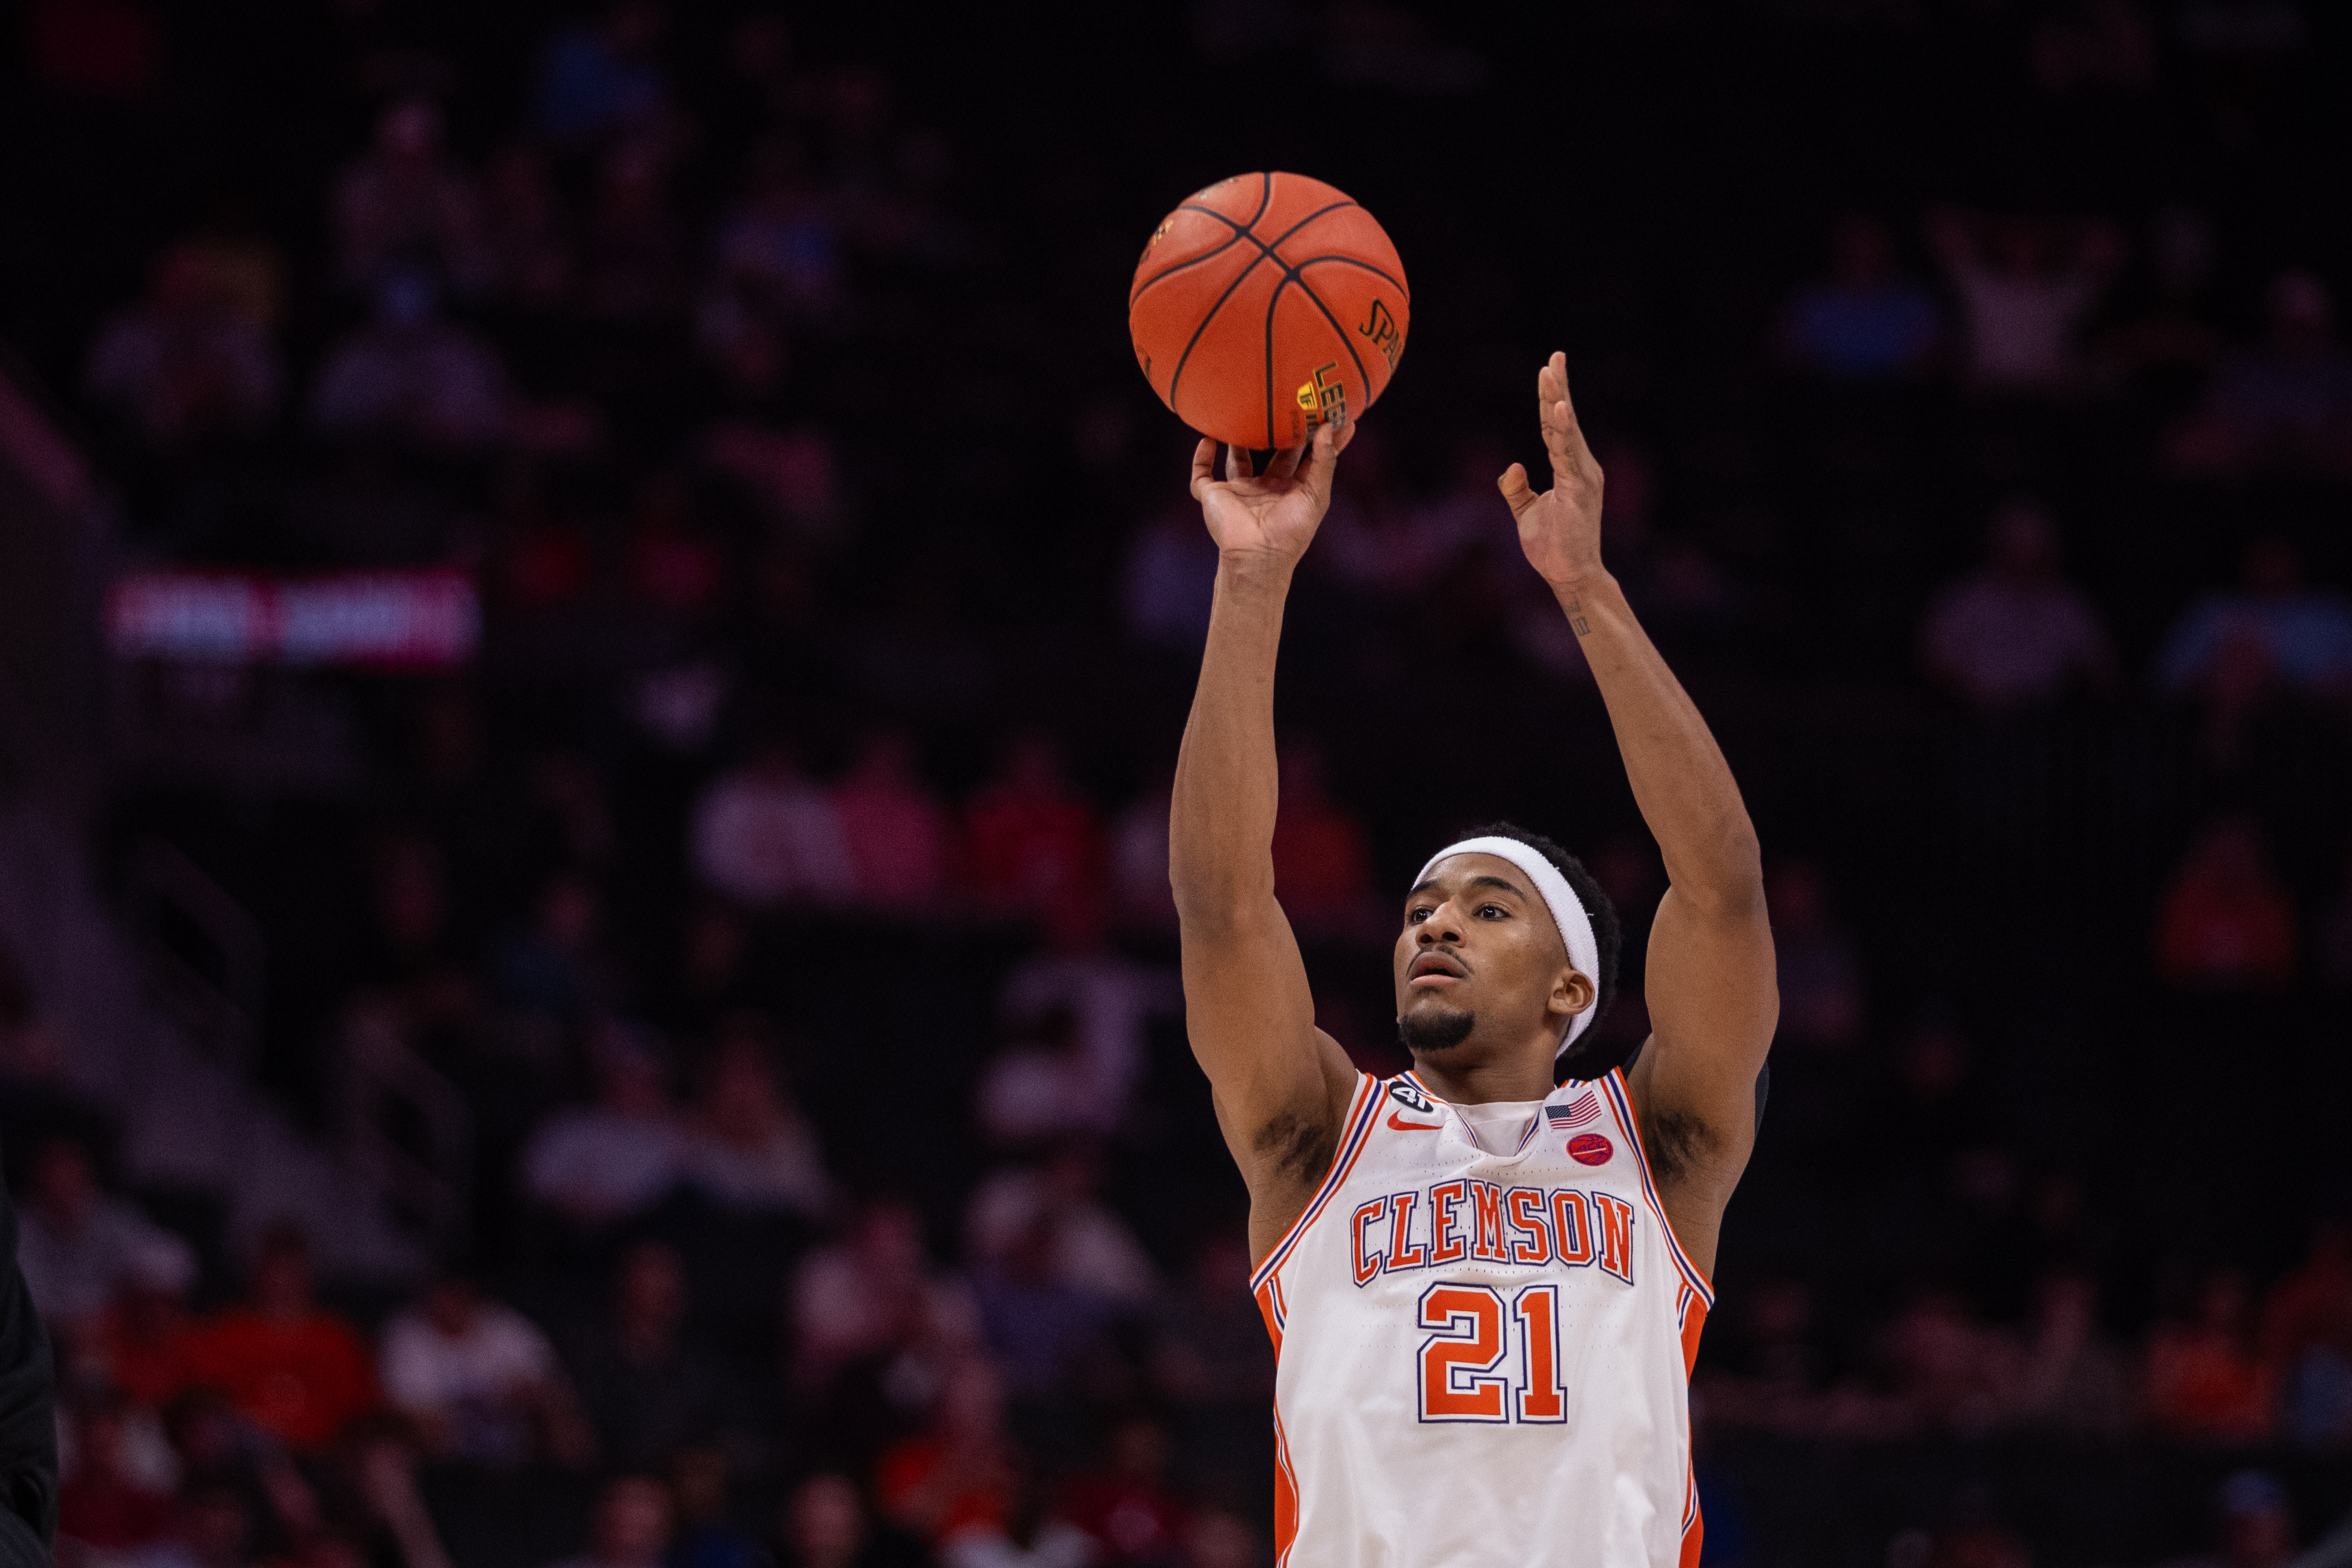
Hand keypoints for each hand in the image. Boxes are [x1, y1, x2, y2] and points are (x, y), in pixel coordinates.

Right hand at [1189, 421, 1350, 566]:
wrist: (1258, 556)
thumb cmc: (1291, 532)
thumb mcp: (1317, 495)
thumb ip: (1324, 461)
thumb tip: (1331, 428)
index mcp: (1290, 488)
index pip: (1303, 455)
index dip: (1313, 436)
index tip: (1325, 412)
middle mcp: (1264, 487)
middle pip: (1271, 451)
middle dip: (1278, 429)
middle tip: (1286, 401)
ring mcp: (1238, 491)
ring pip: (1236, 458)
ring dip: (1237, 438)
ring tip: (1242, 411)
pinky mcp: (1214, 495)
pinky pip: (1201, 475)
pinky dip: (1200, 458)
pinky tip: (1208, 439)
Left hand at [1498, 353, 1605, 588]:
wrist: (1569, 575)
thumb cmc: (1553, 545)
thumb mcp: (1527, 512)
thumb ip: (1517, 488)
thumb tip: (1512, 466)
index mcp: (1570, 468)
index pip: (1555, 428)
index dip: (1550, 400)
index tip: (1549, 368)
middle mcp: (1581, 467)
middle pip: (1564, 422)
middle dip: (1558, 388)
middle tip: (1555, 356)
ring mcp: (1583, 477)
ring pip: (1567, 432)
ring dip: (1558, 402)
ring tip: (1552, 373)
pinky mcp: (1580, 490)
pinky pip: (1569, 455)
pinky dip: (1563, 432)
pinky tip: (1558, 410)